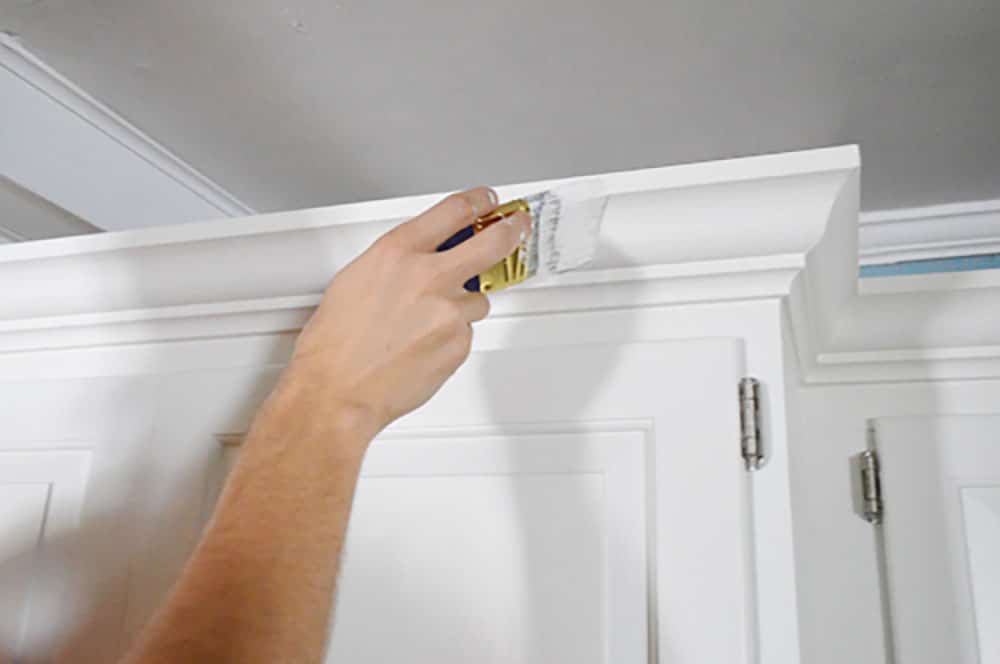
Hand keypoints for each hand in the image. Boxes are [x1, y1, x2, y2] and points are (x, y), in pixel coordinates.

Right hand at [282, 187, 530, 444]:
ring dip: (461, 306)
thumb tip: (419, 255)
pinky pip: (466, 332)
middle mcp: (429, 277)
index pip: (453, 210)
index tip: (487, 201)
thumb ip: (397, 260)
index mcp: (398, 252)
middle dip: (511, 230)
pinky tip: (421, 347)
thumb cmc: (336, 341)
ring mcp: (449, 312)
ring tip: (423, 325)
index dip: (477, 202)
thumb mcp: (356, 277)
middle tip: (517, 227)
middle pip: (492, 242)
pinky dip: (450, 337)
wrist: (337, 389)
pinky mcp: (459, 344)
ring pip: (477, 299)